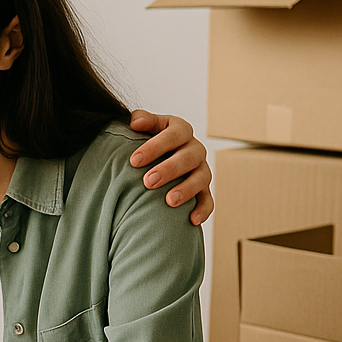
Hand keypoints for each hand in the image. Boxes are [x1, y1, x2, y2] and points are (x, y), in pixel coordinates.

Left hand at [127, 110, 213, 225]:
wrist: (157, 157)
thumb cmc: (147, 140)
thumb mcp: (145, 127)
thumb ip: (142, 121)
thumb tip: (135, 122)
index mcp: (180, 130)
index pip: (172, 135)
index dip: (154, 147)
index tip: (134, 161)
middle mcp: (194, 149)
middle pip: (188, 157)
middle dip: (169, 169)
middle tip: (148, 182)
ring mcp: (201, 169)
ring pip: (202, 178)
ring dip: (187, 189)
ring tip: (169, 201)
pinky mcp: (204, 189)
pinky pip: (208, 199)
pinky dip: (202, 209)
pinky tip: (192, 220)